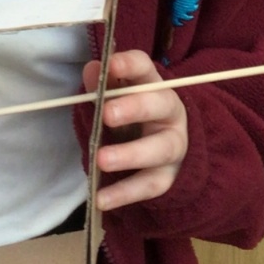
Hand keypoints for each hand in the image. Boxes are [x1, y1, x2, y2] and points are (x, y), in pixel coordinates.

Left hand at [82, 48, 188, 210]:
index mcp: (154, 87)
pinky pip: (148, 185)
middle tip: (107, 114)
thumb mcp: (119, 98)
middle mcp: (169, 114)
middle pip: (159, 106)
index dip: (130, 64)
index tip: (111, 65)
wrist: (168, 153)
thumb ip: (103, 85)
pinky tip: (101, 199)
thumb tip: (91, 69)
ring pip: (159, 149)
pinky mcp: (167, 177)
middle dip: (134, 108)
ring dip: (130, 154)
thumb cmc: (135, 117)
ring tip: (101, 160)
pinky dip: (125, 193)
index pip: (146, 69)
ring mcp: (172, 146)